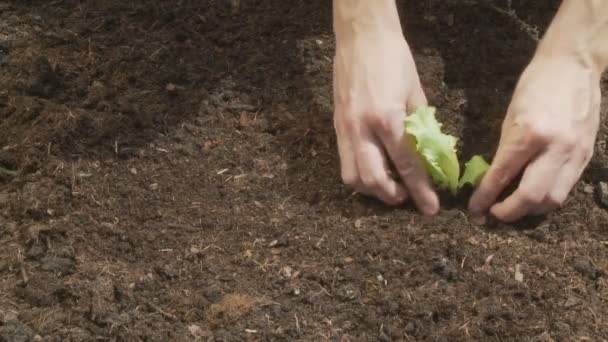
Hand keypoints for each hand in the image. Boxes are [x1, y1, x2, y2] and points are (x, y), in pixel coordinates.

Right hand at [333, 32, 438, 214]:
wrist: (360, 37)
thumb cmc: (393, 59)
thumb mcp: (416, 93)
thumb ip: (420, 128)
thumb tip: (428, 156)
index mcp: (386, 118)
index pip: (406, 164)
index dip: (420, 190)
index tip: (431, 209)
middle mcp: (361, 128)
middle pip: (372, 179)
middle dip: (391, 196)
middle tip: (406, 197)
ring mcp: (344, 129)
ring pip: (352, 176)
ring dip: (372, 189)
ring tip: (390, 185)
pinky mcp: (336, 126)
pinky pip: (344, 161)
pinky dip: (360, 174)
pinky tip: (375, 168)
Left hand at [469, 55, 600, 221]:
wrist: (573, 65)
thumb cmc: (534, 85)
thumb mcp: (510, 116)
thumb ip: (504, 150)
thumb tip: (492, 180)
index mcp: (529, 133)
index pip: (503, 174)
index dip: (486, 196)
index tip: (474, 209)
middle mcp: (555, 147)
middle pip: (533, 197)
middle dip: (510, 213)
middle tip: (493, 214)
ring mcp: (575, 153)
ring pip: (554, 199)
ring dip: (531, 209)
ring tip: (513, 207)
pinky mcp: (587, 155)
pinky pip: (566, 187)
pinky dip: (548, 197)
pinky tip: (534, 195)